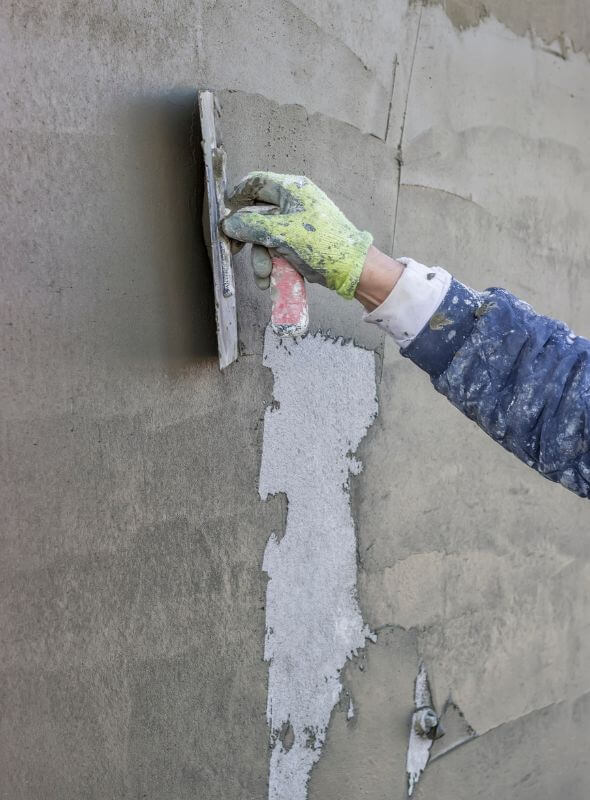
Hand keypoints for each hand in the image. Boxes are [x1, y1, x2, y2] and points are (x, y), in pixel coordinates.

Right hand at [221, 172, 372, 298]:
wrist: (352, 270)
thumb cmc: (323, 245)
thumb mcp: (282, 234)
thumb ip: (250, 226)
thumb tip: (227, 224)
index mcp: (292, 190)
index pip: (256, 182)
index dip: (237, 195)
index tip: (224, 213)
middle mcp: (293, 204)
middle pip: (256, 215)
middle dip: (247, 238)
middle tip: (233, 250)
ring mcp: (296, 225)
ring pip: (265, 237)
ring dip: (260, 258)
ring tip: (265, 275)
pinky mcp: (298, 244)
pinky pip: (276, 250)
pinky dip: (272, 264)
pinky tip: (271, 279)